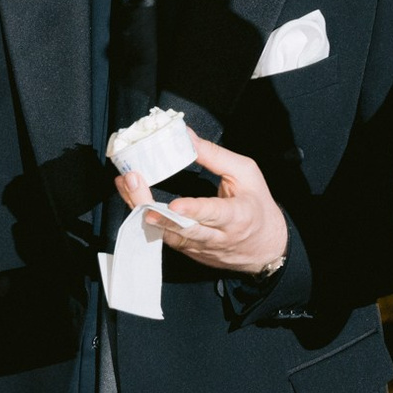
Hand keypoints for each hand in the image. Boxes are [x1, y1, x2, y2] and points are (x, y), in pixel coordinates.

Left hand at [117, 134, 289, 275]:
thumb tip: (186, 137)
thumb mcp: (246, 173)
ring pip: (169, 235)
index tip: (174, 205)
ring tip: (125, 186)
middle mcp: (218, 236)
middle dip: (155, 208)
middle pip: (183, 228)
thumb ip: (216, 156)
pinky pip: (166, 238)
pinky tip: (133, 200)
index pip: (214, 214)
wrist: (266, 247)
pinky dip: (149, 219)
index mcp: (238, 215)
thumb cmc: (257, 205)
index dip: (193, 210)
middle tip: (134, 185)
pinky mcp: (191, 254)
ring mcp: (202, 248)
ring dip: (143, 210)